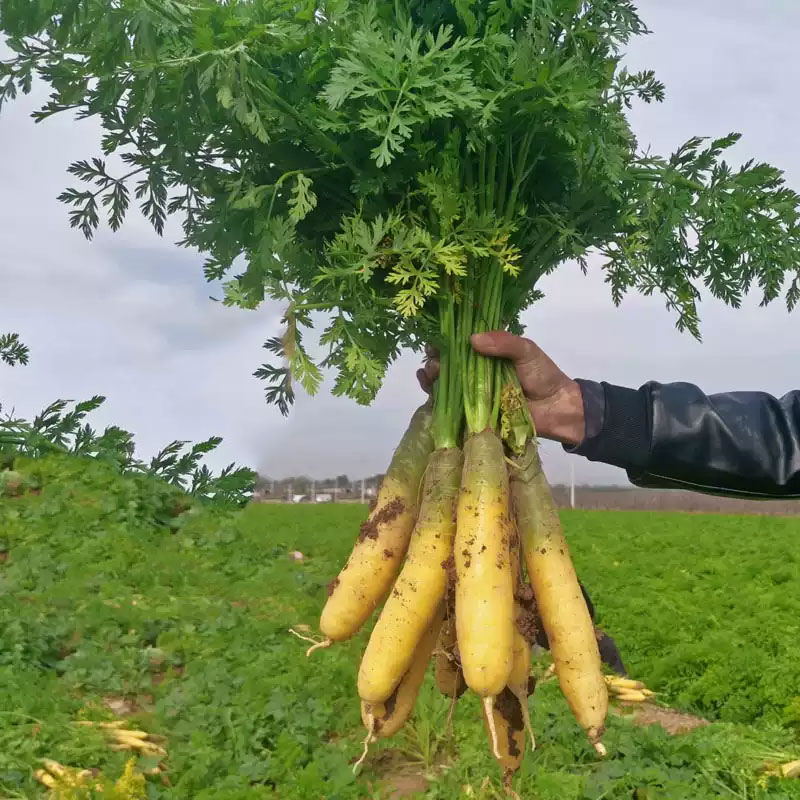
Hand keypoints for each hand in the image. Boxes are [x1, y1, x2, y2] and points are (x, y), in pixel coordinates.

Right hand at [417, 331, 584, 446]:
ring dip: (431, 374)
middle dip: (434, 357)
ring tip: (431, 371)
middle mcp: (475, 370)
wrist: (556, 408)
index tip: (436, 337)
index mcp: (486, 352)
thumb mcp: (526, 350)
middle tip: (434, 358)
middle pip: (446, 361)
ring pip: (442, 381)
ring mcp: (471, 391)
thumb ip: (503, 342)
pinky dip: (433, 394)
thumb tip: (472, 340)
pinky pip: (448, 404)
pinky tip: (427, 385)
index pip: (459, 342)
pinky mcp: (471, 412)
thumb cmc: (542, 375)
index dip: (444, 338)